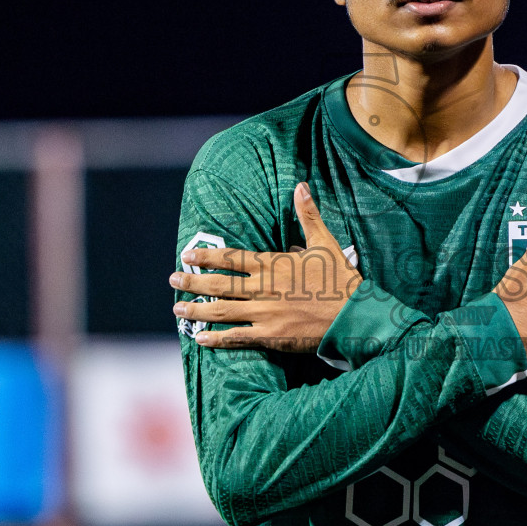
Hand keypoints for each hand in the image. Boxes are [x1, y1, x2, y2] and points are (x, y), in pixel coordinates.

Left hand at [171, 182, 362, 350]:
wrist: (354, 315)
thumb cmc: (340, 279)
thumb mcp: (324, 243)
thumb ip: (308, 215)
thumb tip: (301, 186)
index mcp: (273, 264)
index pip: (231, 258)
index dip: (206, 256)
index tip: (187, 255)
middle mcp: (263, 287)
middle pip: (220, 284)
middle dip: (193, 282)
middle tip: (172, 280)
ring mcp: (265, 312)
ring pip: (222, 310)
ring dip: (197, 309)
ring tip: (178, 308)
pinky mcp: (270, 335)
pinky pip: (237, 337)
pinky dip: (217, 338)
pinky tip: (200, 339)